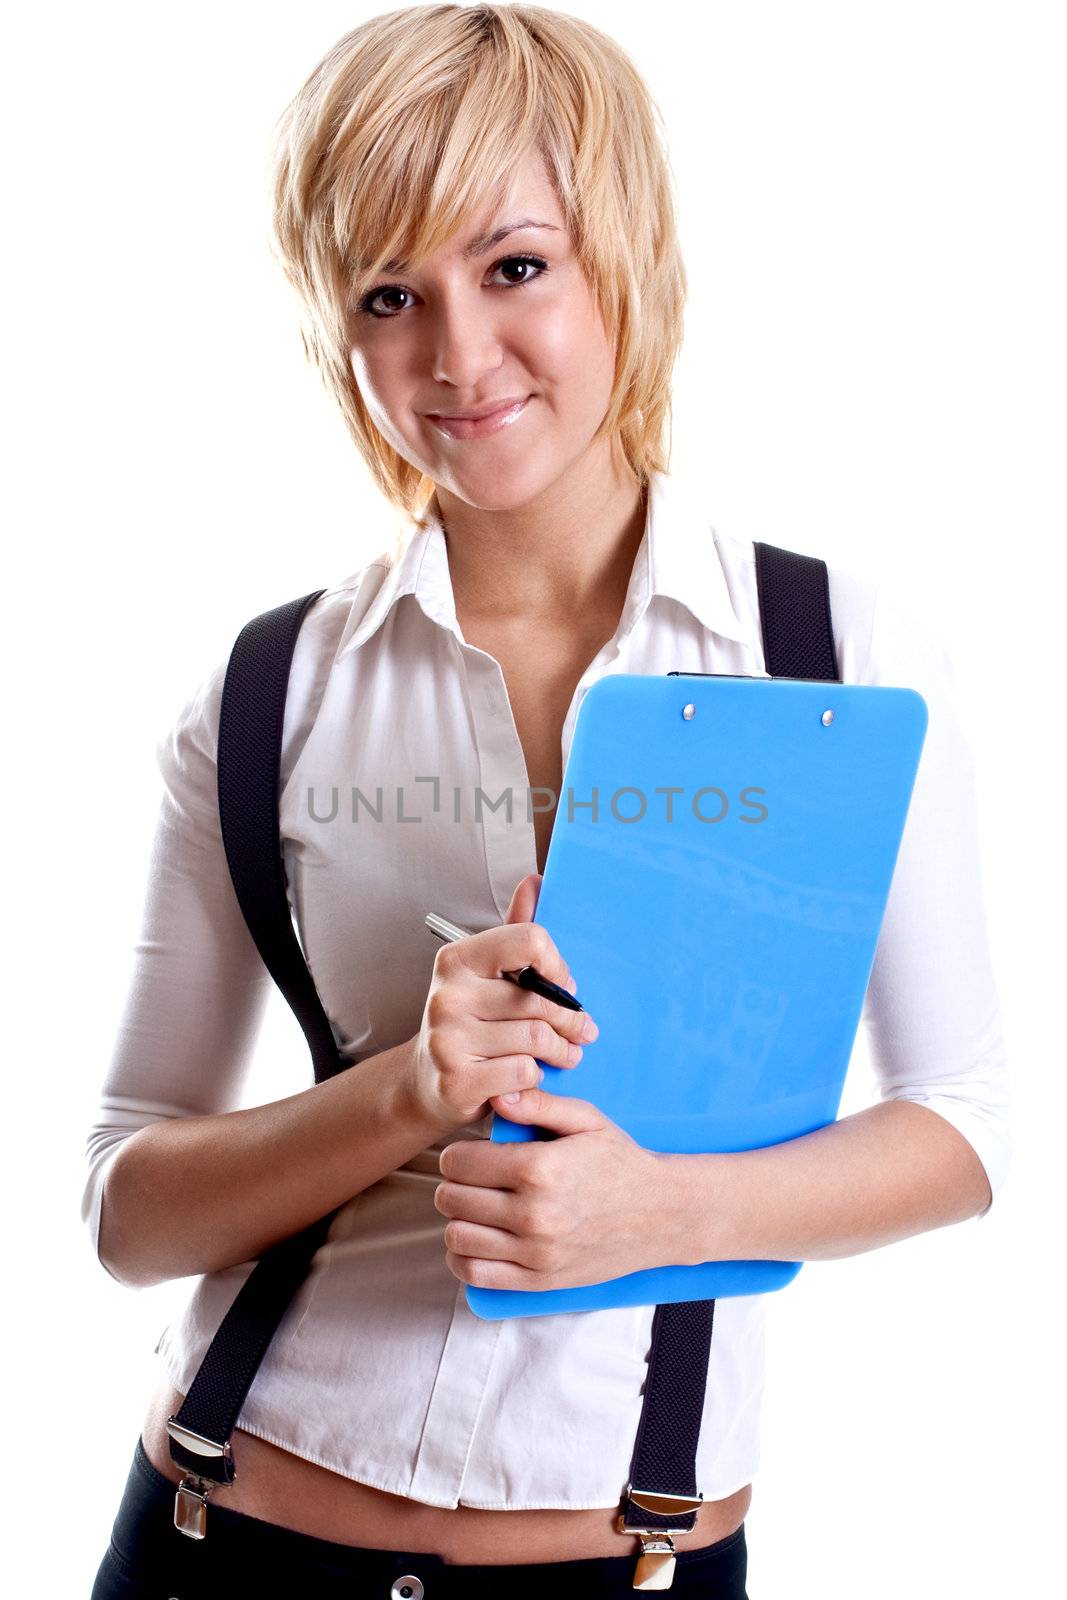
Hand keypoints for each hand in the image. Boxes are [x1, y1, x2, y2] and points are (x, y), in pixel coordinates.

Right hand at [403, 873, 594, 1137]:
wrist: (427, 1084)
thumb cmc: (470, 1024)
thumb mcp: (489, 975)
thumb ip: (514, 933)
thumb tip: (535, 881)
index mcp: (456, 959)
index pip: (529, 941)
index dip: (557, 965)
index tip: (563, 985)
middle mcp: (447, 995)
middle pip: (538, 999)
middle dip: (571, 1019)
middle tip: (583, 1030)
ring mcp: (447, 1040)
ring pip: (535, 1038)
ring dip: (561, 1051)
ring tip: (567, 1054)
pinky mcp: (456, 1081)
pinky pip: (523, 1072)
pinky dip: (536, 1076)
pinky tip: (530, 1076)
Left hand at [435, 1085, 678, 1290]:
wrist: (662, 1214)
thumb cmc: (621, 1162)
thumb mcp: (586, 1120)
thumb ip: (538, 1104)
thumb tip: (496, 1095)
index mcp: (538, 1168)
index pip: (458, 1162)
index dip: (457, 1154)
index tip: (471, 1154)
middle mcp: (532, 1213)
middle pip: (451, 1199)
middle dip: (454, 1184)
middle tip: (471, 1180)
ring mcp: (535, 1252)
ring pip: (457, 1237)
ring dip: (458, 1220)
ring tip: (475, 1208)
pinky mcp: (540, 1280)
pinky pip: (476, 1274)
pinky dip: (464, 1258)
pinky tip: (478, 1240)